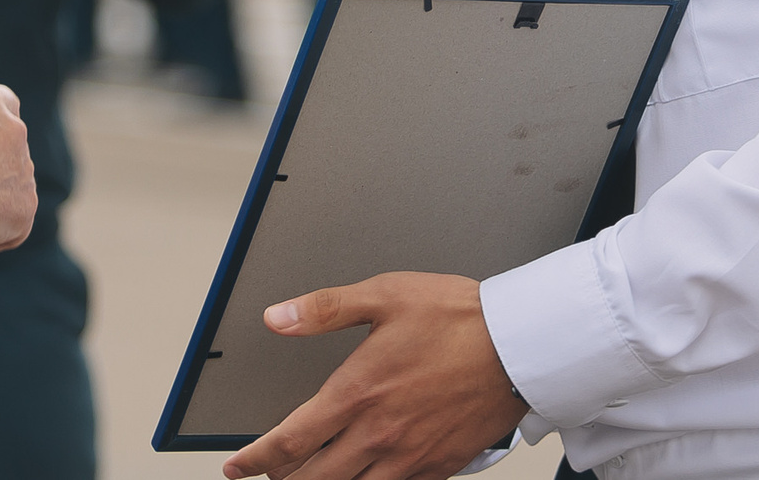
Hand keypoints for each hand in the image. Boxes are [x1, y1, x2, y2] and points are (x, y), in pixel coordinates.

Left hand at [222, 273, 524, 479]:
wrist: (521, 345)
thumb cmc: (458, 317)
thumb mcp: (384, 296)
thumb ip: (324, 309)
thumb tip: (277, 317)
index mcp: (358, 392)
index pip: (289, 441)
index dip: (255, 459)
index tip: (237, 464)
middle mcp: (379, 433)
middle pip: (312, 478)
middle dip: (282, 479)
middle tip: (268, 472)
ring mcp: (409, 457)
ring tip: (307, 477)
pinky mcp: (437, 467)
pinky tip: (363, 477)